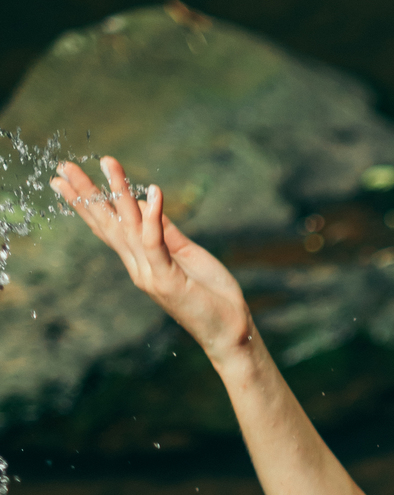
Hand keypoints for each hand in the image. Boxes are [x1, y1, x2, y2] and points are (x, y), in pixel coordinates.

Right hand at [50, 156, 252, 364]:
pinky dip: (153, 218)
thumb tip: (147, 200)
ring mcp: (150, 274)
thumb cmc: (211, 295)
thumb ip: (166, 231)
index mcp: (141, 260)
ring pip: (129, 227)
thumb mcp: (186, 254)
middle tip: (62, 167)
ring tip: (107, 162)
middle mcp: (138, 267)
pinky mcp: (167, 280)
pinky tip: (153, 192)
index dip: (88, 203)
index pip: (108, 227)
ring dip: (118, 193)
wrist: (230, 332)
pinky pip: (156, 243)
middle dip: (85, 194)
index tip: (67, 178)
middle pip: (107, 225)